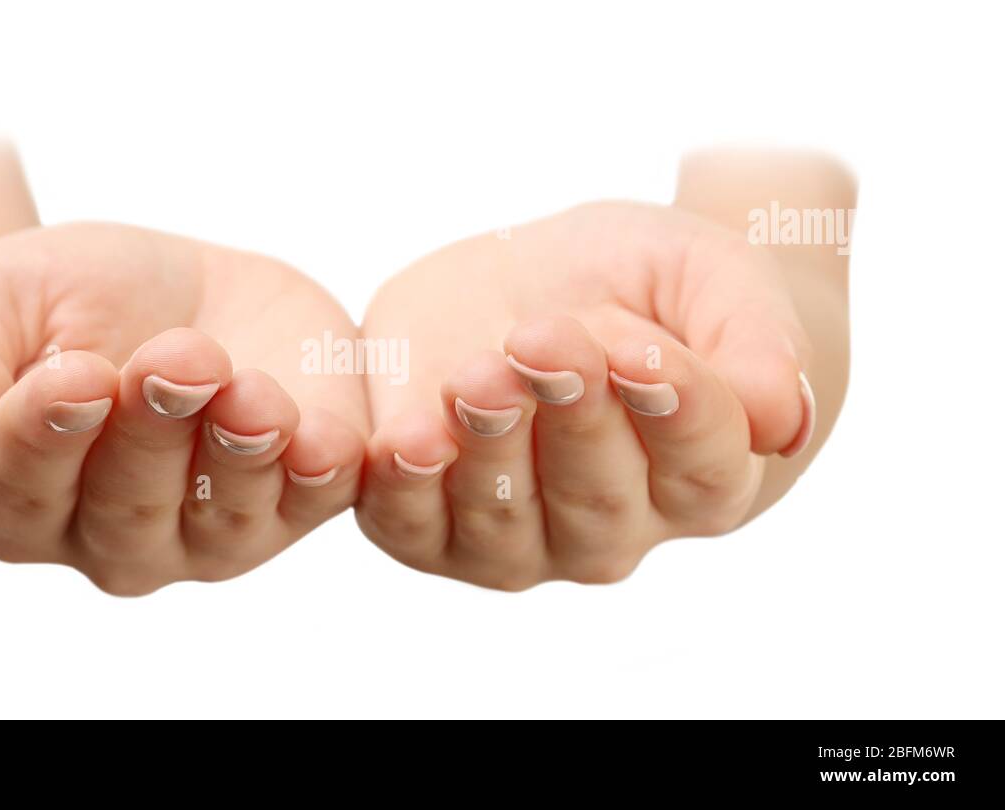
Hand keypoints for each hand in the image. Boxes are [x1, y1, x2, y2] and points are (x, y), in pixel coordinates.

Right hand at [0, 222, 367, 594]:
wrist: (145, 293)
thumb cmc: (42, 311)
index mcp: (17, 503)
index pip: (21, 490)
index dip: (46, 435)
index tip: (75, 373)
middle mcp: (115, 540)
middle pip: (132, 506)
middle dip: (156, 432)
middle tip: (176, 358)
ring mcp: (212, 531)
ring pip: (229, 516)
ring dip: (243, 455)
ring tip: (249, 392)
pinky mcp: (298, 494)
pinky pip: (318, 501)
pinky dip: (326, 475)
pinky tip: (327, 441)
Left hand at [357, 199, 842, 589]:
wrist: (530, 286)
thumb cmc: (636, 283)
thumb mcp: (706, 275)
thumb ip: (755, 341)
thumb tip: (781, 419)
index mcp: (701, 476)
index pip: (702, 462)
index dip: (678, 410)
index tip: (653, 354)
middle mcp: (613, 529)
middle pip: (598, 491)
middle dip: (572, 413)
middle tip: (545, 338)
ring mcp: (520, 541)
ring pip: (505, 516)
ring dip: (489, 446)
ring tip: (477, 374)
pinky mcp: (428, 528)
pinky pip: (412, 525)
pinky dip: (405, 489)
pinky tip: (405, 438)